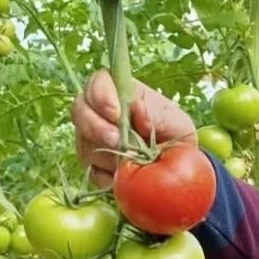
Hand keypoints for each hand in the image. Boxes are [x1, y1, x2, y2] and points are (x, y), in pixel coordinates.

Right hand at [72, 69, 196, 186]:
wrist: (179, 164)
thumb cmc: (175, 134)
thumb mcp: (174, 120)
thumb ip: (153, 112)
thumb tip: (134, 106)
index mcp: (119, 92)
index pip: (97, 83)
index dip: (100, 96)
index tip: (116, 114)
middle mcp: (98, 113)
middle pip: (80, 110)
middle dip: (97, 128)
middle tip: (118, 141)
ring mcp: (91, 139)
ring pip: (84, 142)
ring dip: (108, 154)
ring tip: (133, 160)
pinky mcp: (92, 166)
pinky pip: (92, 171)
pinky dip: (110, 176)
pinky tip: (128, 176)